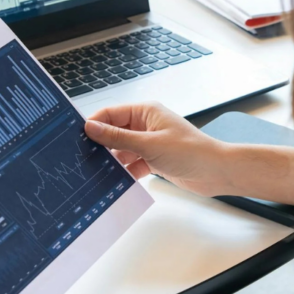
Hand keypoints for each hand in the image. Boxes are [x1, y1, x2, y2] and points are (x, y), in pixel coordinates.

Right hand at [85, 102, 233, 196]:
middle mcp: (146, 125)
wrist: (216, 172)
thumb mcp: (149, 144)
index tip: (76, 137)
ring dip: (113, 161)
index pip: (111, 113)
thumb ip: (118, 138)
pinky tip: (116, 182)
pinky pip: (132, 164)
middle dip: (101, 145)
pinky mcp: (154, 160)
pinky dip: (125, 172)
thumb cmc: (191, 152)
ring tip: (97, 173)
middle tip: (83, 158)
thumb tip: (91, 127)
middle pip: (114, 132)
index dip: (94, 123)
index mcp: (146, 112)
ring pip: (122, 150)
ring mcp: (150, 143)